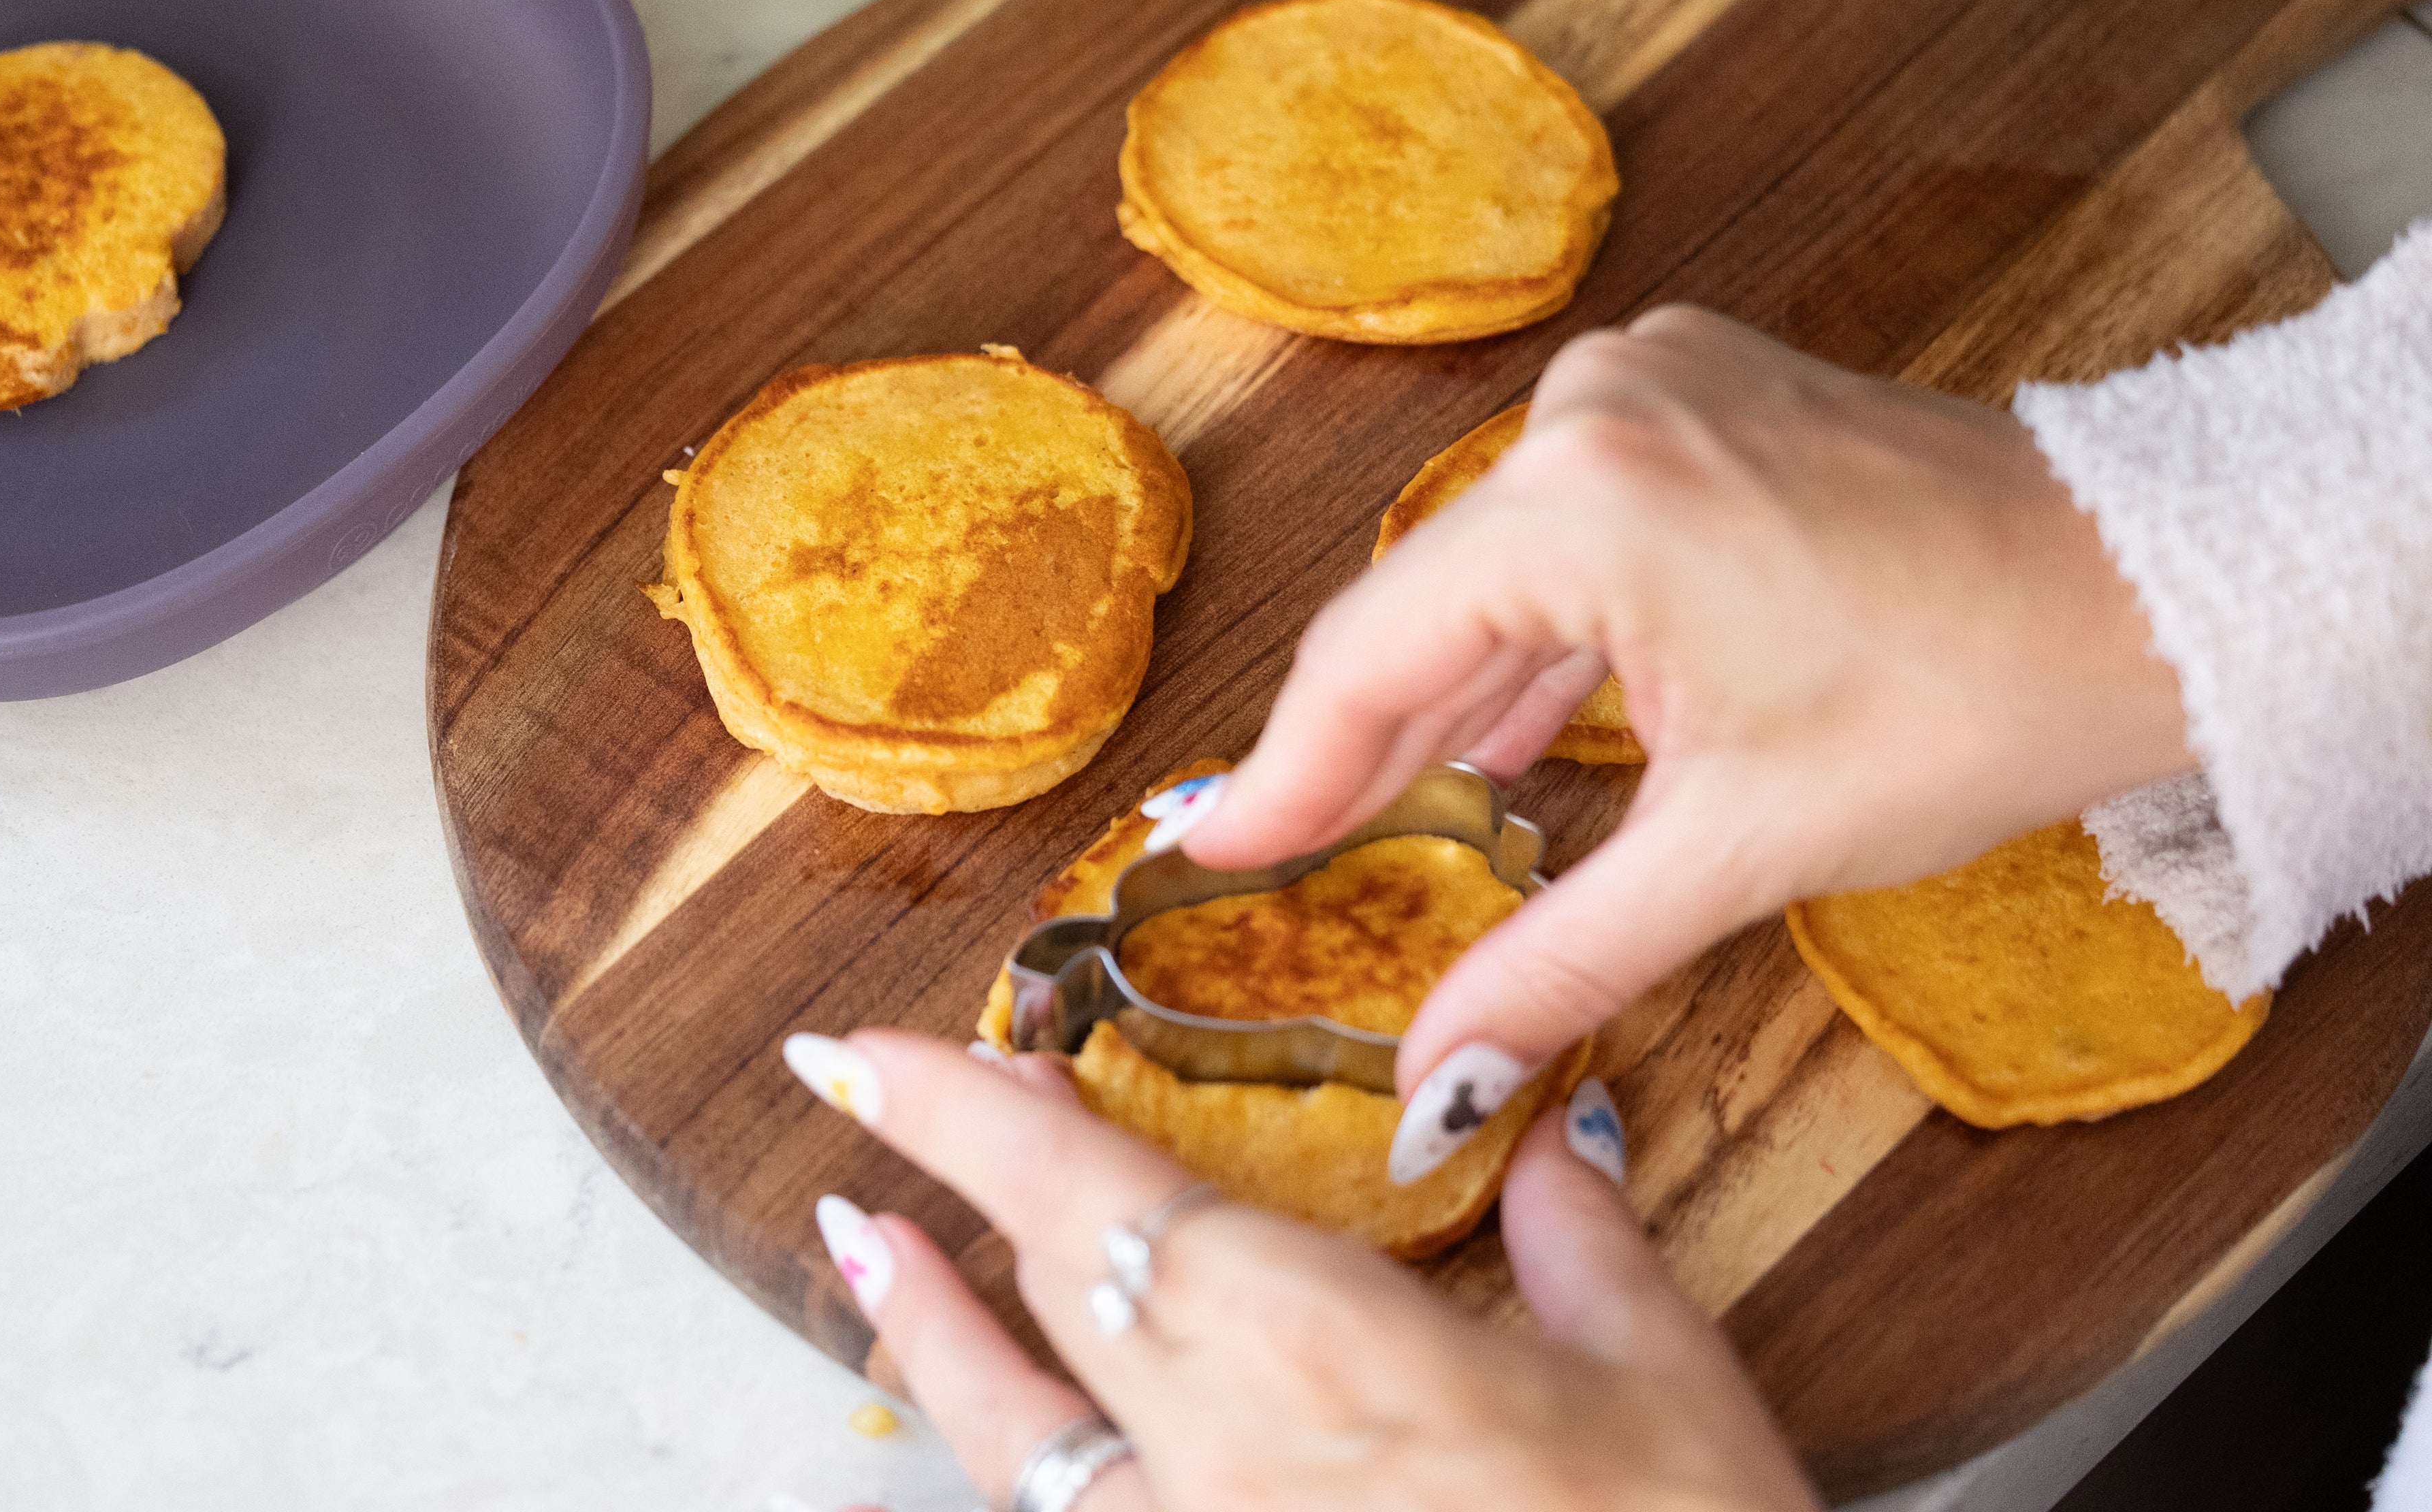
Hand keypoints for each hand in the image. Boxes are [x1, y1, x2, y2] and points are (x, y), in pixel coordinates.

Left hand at [799, 1029, 1815, 1511]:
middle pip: (1043, 1291)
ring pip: (1010, 1442)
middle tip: (912, 1101)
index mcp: (1312, 1349)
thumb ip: (1586, 1238)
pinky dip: (1018, 1461)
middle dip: (966, 1180)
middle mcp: (1215, 1458)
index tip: (855, 1055)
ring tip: (861, 1247)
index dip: (952, 1111)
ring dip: (927, 1333)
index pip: (1081, 1192)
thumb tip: (1555, 1128)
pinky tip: (1007, 1437)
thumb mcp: (1662, 1386)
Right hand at [1177, 307, 2192, 1120]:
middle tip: (1281, 851)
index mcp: (1583, 500)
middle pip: (1423, 607)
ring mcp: (1648, 383)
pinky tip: (1515, 719)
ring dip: (1460, 688)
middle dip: (1367, 744)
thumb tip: (1436, 1073)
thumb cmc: (1976, 694)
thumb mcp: (1744, 847)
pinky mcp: (1697, 389)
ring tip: (1387, 805)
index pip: (1370, 658)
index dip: (1280, 778)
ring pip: (1494, 565)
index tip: (1198, 854)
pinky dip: (1540, 624)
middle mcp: (1591, 410)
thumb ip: (1559, 958)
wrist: (2157, 588)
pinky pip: (1566, 521)